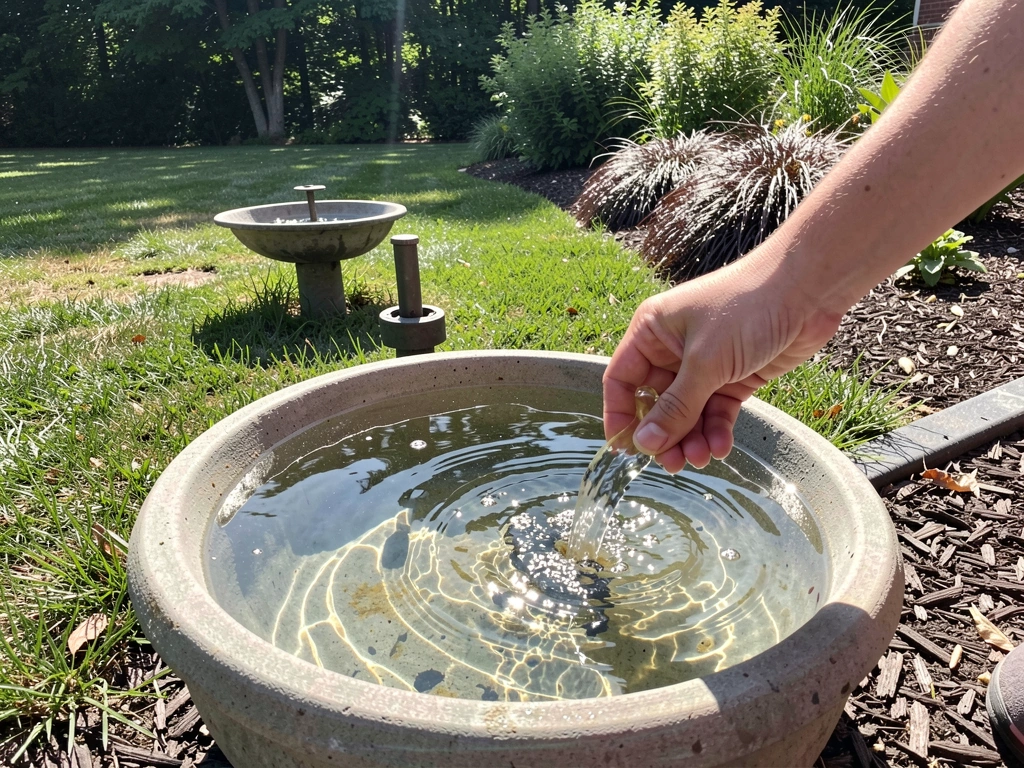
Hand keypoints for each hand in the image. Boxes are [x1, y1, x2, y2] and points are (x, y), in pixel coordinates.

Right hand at [603, 248, 843, 472]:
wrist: (807, 289)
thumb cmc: (746, 308)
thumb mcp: (704, 362)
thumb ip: (674, 407)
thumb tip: (644, 444)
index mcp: (651, 332)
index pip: (622, 381)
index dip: (620, 415)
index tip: (626, 449)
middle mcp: (672, 349)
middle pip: (656, 403)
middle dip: (664, 434)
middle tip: (673, 464)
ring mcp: (704, 364)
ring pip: (687, 412)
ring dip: (691, 438)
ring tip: (702, 458)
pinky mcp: (733, 376)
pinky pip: (715, 410)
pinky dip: (716, 430)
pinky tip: (721, 446)